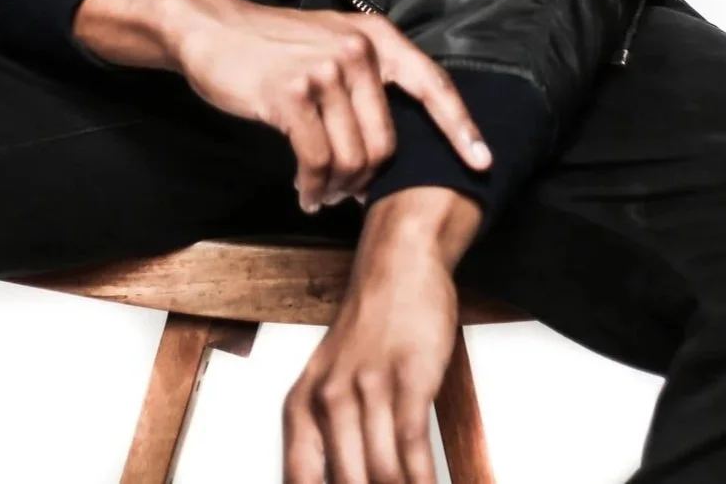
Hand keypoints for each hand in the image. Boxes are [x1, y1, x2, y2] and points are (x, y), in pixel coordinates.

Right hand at [169, 0, 491, 212]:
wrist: (209, 27)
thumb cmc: (270, 45)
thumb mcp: (328, 43)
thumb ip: (363, 82)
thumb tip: (387, 150)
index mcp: (374, 36)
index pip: (431, 84)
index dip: (460, 127)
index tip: (482, 163)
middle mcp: (356, 50)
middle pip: (387, 143)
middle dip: (366, 180)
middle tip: (343, 193)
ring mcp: (323, 70)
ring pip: (353, 158)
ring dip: (335, 187)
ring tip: (318, 192)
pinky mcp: (290, 95)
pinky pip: (317, 161)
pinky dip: (311, 186)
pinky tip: (303, 191)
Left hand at [283, 192, 475, 481]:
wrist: (397, 263)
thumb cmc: (366, 329)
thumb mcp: (329, 381)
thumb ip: (328, 437)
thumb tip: (343, 483)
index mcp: (302, 403)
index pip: (301, 480)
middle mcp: (329, 398)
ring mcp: (370, 387)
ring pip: (383, 473)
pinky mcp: (409, 377)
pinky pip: (413, 446)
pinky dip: (424, 479)